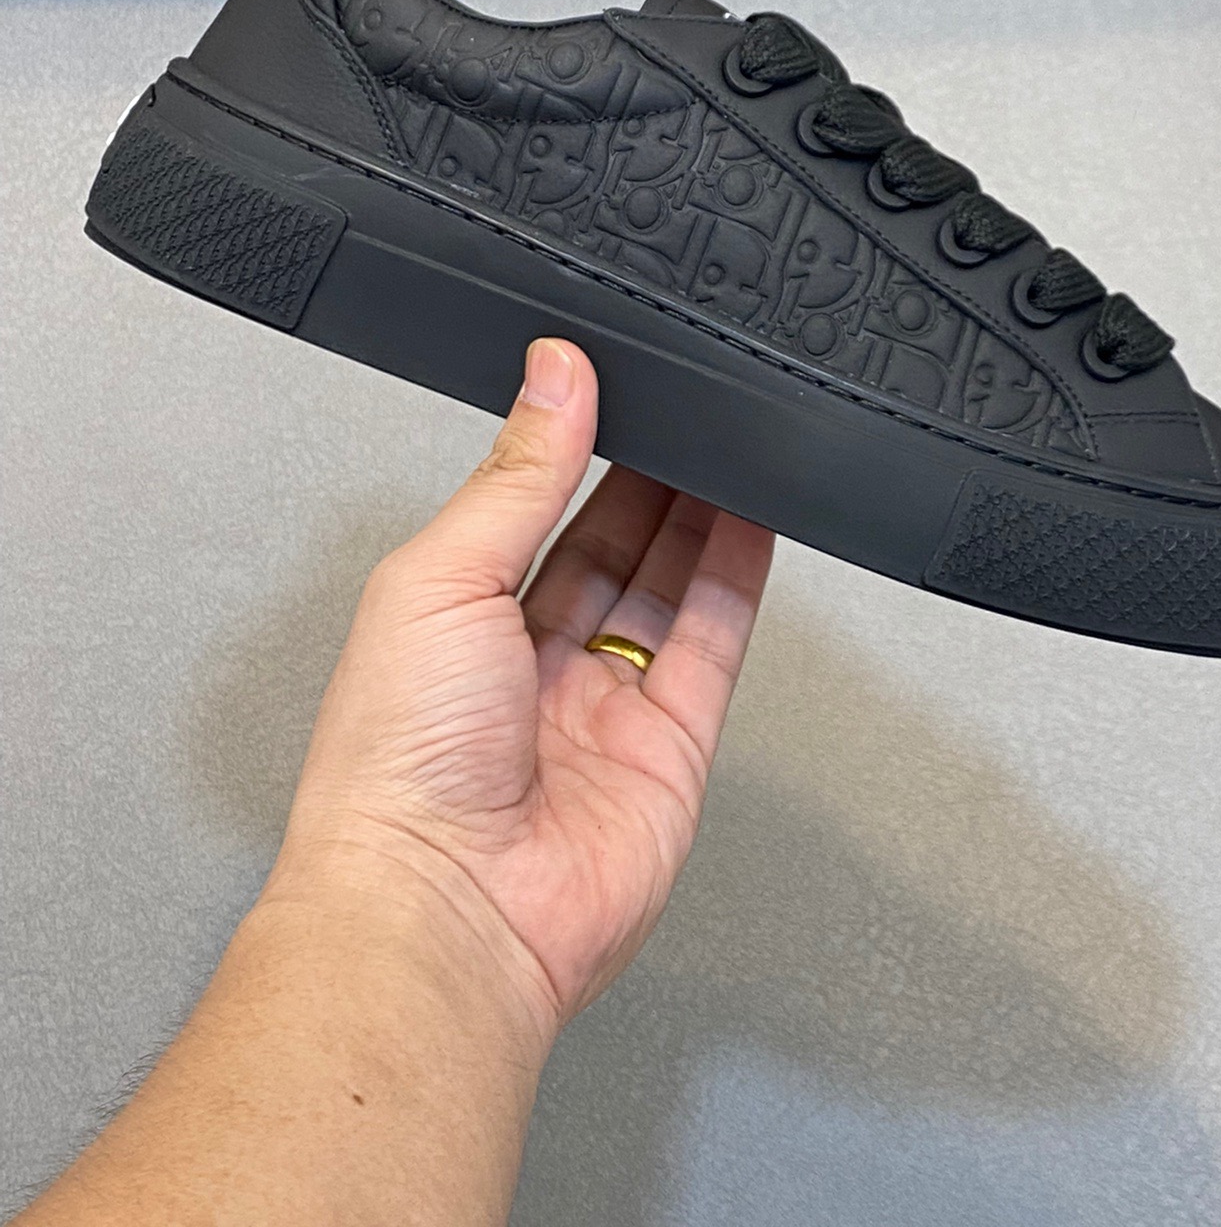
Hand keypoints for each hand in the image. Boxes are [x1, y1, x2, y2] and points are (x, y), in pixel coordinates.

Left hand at [271, 339, 773, 1041]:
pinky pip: (714, 643)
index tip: (612, 384)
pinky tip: (757, 515)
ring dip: (702, 512)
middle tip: (686, 403)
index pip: (530, 512)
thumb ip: (516, 476)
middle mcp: (527, 666)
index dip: (574, 449)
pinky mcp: (671, 748)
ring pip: (666, 586)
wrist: (447, 911)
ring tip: (732, 438)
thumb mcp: (441, 578)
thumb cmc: (396, 769)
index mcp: (451, 621)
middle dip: (648, 474)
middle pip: (608, 545)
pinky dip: (739, 576)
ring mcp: (604, 708)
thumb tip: (553, 377)